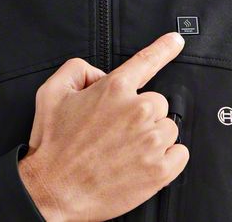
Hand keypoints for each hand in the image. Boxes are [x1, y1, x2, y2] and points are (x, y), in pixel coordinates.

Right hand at [18, 32, 188, 221]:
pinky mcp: (160, 170)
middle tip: (115, 133)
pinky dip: (167, 159)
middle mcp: (137, 110)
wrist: (52, 190)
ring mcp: (151, 141)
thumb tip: (99, 74)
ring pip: (168, 128)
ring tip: (124, 151)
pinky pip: (180, 154)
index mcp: (114, 90)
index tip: (176, 40)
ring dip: (152, 137)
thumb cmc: (52, 146)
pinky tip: (142, 163)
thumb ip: (77, 70)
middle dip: (140, 115)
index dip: (164, 48)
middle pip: (157, 103)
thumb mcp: (51, 93)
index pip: (146, 61)